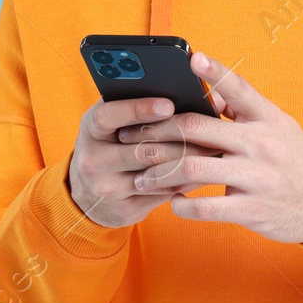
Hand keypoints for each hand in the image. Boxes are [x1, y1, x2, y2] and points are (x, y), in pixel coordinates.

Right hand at [67, 95, 226, 228]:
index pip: (109, 116)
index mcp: (91, 129)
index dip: (138, 109)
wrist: (89, 194)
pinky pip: (163, 194)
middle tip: (211, 130)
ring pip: (157, 173)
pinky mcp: (125, 209)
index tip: (168, 104)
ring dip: (188, 161)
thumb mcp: (115, 121)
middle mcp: (93, 159)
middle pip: (142, 149)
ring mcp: (107, 187)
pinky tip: (203, 171)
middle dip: (181, 139)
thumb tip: (200, 93)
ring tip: (213, 148)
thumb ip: (145, 103)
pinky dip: (186, 181)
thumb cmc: (112, 144)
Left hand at [114, 51, 302, 243]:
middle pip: (197, 129)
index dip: (214, 71)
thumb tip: (205, 91)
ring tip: (141, 176)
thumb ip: (242, 109)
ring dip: (160, 173)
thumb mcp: (276, 124)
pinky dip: (182, 205)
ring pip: (194, 169)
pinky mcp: (252, 210)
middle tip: (131, 137)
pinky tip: (171, 202)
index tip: (190, 57)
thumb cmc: (292, 157)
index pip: (238, 88)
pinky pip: (206, 208)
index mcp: (266, 117)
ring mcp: (257, 177)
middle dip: (156, 132)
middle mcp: (261, 144)